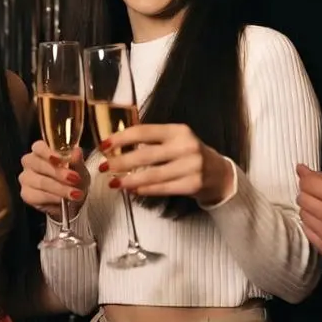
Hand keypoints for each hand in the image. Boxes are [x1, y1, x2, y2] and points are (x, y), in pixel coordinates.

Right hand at [19, 141, 87, 219]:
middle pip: (38, 164)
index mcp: (40, 150)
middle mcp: (30, 162)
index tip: (60, 159)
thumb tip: (77, 151)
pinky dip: (52, 198)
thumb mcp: (79, 169)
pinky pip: (37, 196)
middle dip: (58, 173)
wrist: (72, 198)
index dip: (48, 153)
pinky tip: (62, 200)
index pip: (38, 147)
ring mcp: (26, 178)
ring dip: (59, 188)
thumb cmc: (73, 178)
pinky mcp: (26, 194)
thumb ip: (76, 161)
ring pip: (40, 182)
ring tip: (75, 194)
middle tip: (75, 179)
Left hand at [101, 124, 233, 206]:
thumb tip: (118, 147)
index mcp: (178, 130)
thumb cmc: (189, 155)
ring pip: (152, 174)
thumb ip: (152, 141)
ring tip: (113, 183)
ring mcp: (191, 166)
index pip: (144, 131)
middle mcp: (186, 146)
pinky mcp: (192, 184)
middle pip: (145, 154)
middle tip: (103, 167)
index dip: (121, 138)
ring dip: (129, 180)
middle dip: (120, 162)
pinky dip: (144, 190)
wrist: (219, 174)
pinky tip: (132, 190)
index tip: (104, 145)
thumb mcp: (175, 140)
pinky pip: (162, 188)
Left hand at [296, 165, 321, 267]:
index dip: (305, 176)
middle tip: (318, 193)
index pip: (309, 183)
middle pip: (302, 199)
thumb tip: (302, 170)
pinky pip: (307, 231)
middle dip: (308, 192)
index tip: (306, 174)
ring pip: (302, 215)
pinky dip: (312, 224)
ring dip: (310, 209)